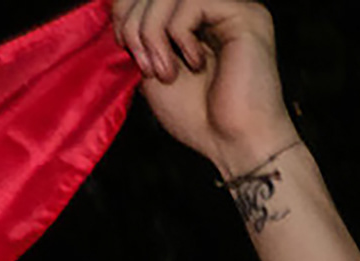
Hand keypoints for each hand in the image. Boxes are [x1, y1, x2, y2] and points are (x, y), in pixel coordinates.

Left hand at [118, 1, 297, 176]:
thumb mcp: (149, 67)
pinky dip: (179, 34)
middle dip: (135, 25)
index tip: (124, 47)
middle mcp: (217, 9)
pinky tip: (196, 63)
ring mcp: (234, 10)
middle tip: (146, 66)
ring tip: (166, 71)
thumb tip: (113, 3)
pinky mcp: (246, 16)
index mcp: (197, 20)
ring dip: (152, 32)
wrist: (237, 147)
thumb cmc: (200, 118)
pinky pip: (191, 2)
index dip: (124, 11)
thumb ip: (135, 32)